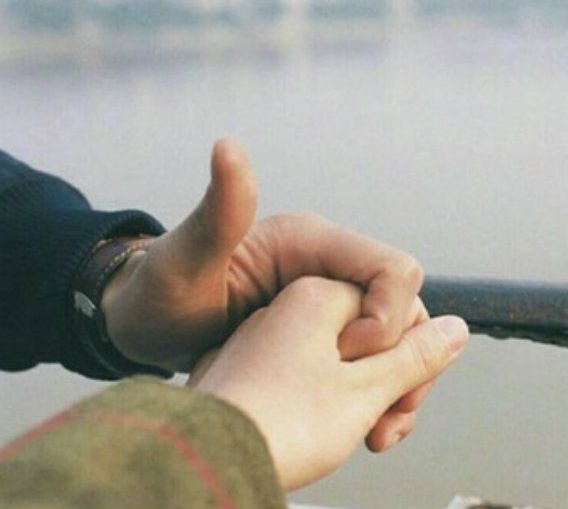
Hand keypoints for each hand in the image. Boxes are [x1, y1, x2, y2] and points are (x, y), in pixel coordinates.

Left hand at [101, 137, 427, 447]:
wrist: (148, 329)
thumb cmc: (158, 295)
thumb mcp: (183, 263)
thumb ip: (216, 213)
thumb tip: (227, 147)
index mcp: (312, 243)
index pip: (395, 270)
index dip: (388, 318)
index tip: (345, 359)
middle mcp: (330, 268)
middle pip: (407, 307)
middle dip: (404, 359)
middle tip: (380, 415)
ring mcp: (329, 302)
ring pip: (398, 339)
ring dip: (399, 383)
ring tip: (379, 433)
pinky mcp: (324, 332)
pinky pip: (374, 361)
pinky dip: (378, 393)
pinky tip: (365, 429)